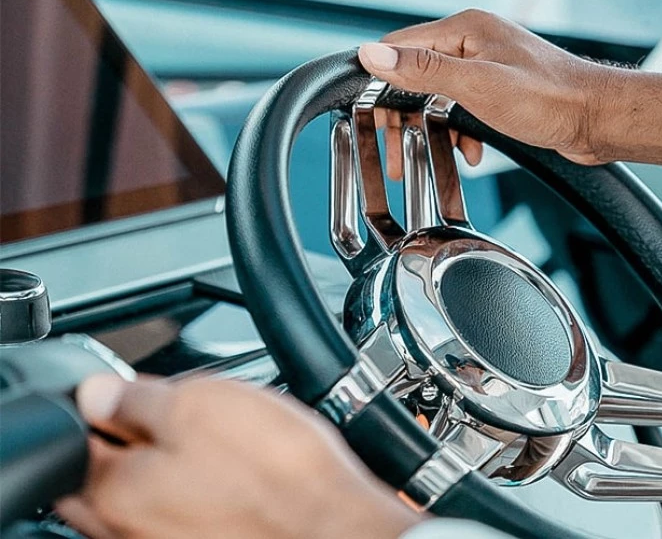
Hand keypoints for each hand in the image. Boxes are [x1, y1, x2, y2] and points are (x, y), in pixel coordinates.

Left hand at [56, 375, 421, 538]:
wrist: (337, 530)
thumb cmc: (279, 474)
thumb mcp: (203, 404)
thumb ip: (137, 398)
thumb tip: (97, 393)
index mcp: (115, 491)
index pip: (73, 439)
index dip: (102, 401)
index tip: (129, 388)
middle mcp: (127, 532)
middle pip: (104, 474)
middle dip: (129, 438)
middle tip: (179, 414)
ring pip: (145, 496)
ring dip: (168, 467)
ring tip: (218, 444)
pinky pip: (181, 515)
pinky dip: (196, 493)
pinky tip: (234, 478)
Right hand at [359, 9, 661, 170]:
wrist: (598, 120)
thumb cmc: (550, 98)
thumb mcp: (477, 85)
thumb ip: (423, 70)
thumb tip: (374, 56)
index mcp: (466, 30)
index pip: (401, 47)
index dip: (379, 81)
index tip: (365, 114)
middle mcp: (475, 44)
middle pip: (417, 76)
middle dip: (404, 117)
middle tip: (395, 153)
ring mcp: (488, 67)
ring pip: (440, 98)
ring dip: (432, 130)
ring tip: (426, 159)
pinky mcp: (501, 92)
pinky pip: (464, 110)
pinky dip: (461, 133)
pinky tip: (470, 152)